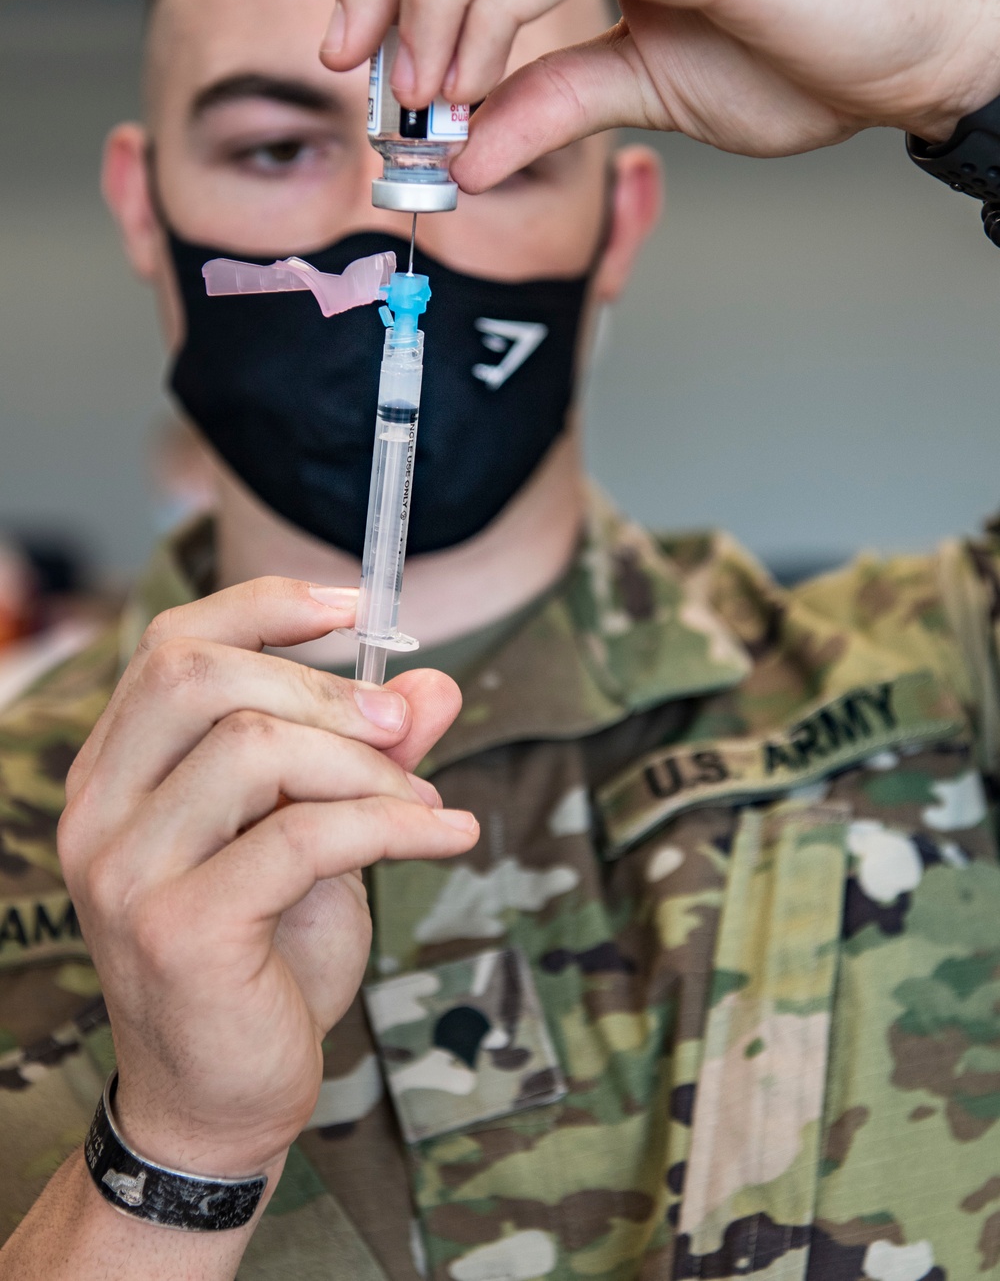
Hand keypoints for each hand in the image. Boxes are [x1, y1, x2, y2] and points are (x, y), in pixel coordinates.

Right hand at [57, 578, 476, 1178]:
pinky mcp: (178, 930)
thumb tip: (435, 683)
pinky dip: (395, 823)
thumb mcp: (322, 837)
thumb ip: (365, 756)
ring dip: (368, 765)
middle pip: (199, 674)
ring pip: (253, 748)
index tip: (360, 606)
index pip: (174, 645)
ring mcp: (127, 871)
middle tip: (404, 726)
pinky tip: (452, 835)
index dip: (269, 607)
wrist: (226, 1098)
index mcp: (119, 771)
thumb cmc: (266, 958)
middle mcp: (100, 810)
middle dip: (325, 684)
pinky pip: (302, 835)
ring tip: (428, 803)